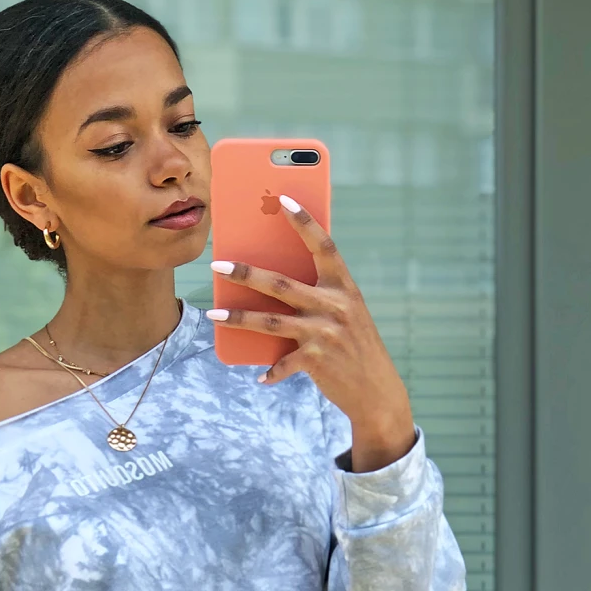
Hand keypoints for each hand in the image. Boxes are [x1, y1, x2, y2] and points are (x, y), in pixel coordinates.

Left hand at [208, 195, 417, 472]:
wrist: (377, 391)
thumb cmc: (355, 347)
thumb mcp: (346, 314)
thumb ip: (320, 297)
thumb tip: (272, 284)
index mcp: (345, 287)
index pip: (323, 246)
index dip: (305, 222)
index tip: (282, 199)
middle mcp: (335, 306)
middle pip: (282, 284)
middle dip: (246, 273)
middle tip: (217, 264)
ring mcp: (325, 333)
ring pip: (271, 321)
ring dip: (239, 317)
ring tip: (213, 314)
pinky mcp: (317, 360)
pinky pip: (283, 363)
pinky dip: (271, 371)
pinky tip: (259, 375)